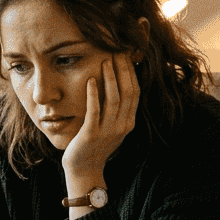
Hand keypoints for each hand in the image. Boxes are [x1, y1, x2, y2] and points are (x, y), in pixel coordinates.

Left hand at [63, 54, 138, 179]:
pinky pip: (95, 111)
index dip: (131, 72)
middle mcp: (122, 126)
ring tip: (105, 60)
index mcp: (128, 122)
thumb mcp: (111, 125)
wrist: (84, 169)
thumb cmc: (94, 144)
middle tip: (117, 51)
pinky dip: (94, 94)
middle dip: (123, 70)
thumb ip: (116, 108)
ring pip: (114, 99)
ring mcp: (108, 131)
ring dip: (110, 78)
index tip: (126, 55)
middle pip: (127, 92)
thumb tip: (116, 82)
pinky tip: (91, 80)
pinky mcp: (91, 134)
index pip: (135, 92)